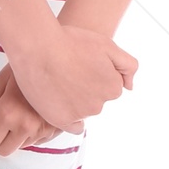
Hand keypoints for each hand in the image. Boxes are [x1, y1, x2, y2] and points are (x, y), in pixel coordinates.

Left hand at [0, 65, 60, 156]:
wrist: (60, 58)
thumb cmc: (28, 64)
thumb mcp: (0, 82)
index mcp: (8, 112)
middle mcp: (27, 125)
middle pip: (4, 150)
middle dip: (2, 137)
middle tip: (8, 116)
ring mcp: (44, 129)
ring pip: (22, 146)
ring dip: (20, 133)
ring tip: (26, 110)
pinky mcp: (58, 131)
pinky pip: (38, 142)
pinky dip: (35, 132)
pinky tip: (38, 113)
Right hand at [4, 23, 137, 134]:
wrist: (38, 47)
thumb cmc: (70, 42)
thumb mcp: (107, 45)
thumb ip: (127, 66)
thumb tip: (130, 87)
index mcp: (112, 87)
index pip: (108, 86)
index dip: (94, 74)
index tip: (81, 65)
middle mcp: (99, 104)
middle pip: (95, 99)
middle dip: (85, 89)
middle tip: (67, 72)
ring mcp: (80, 114)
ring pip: (82, 110)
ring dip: (74, 100)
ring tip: (57, 81)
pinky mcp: (61, 120)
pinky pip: (72, 126)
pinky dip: (68, 118)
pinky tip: (59, 103)